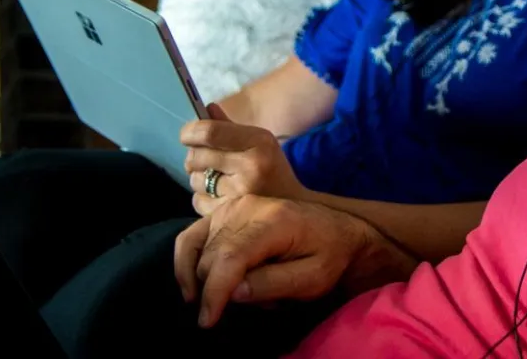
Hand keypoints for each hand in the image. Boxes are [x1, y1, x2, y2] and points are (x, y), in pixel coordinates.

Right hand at [173, 195, 370, 327]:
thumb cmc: (329, 257)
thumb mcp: (312, 279)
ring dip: (197, 278)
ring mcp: (235, 205)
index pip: (230, 258)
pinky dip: (188, 260)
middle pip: (210, 255)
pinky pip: (193, 235)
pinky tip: (195, 284)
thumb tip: (233, 293)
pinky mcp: (227, 210)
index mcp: (274, 221)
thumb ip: (272, 284)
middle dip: (211, 290)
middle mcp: (249, 207)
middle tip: (234, 311)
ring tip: (212, 302)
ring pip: (196, 246)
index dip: (214, 293)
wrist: (338, 230)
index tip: (208, 321)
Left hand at [181, 103, 305, 214]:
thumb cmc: (272, 170)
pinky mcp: (231, 214)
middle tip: (205, 160)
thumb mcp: (260, 143)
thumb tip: (206, 108)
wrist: (295, 209)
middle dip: (194, 157)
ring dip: (199, 179)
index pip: (210, 132)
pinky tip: (219, 196)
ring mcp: (240, 193)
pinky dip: (203, 198)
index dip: (190, 132)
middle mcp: (251, 166)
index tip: (187, 135)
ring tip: (217, 180)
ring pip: (195, 180)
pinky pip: (197, 201)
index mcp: (259, 142)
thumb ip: (230, 127)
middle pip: (197, 156)